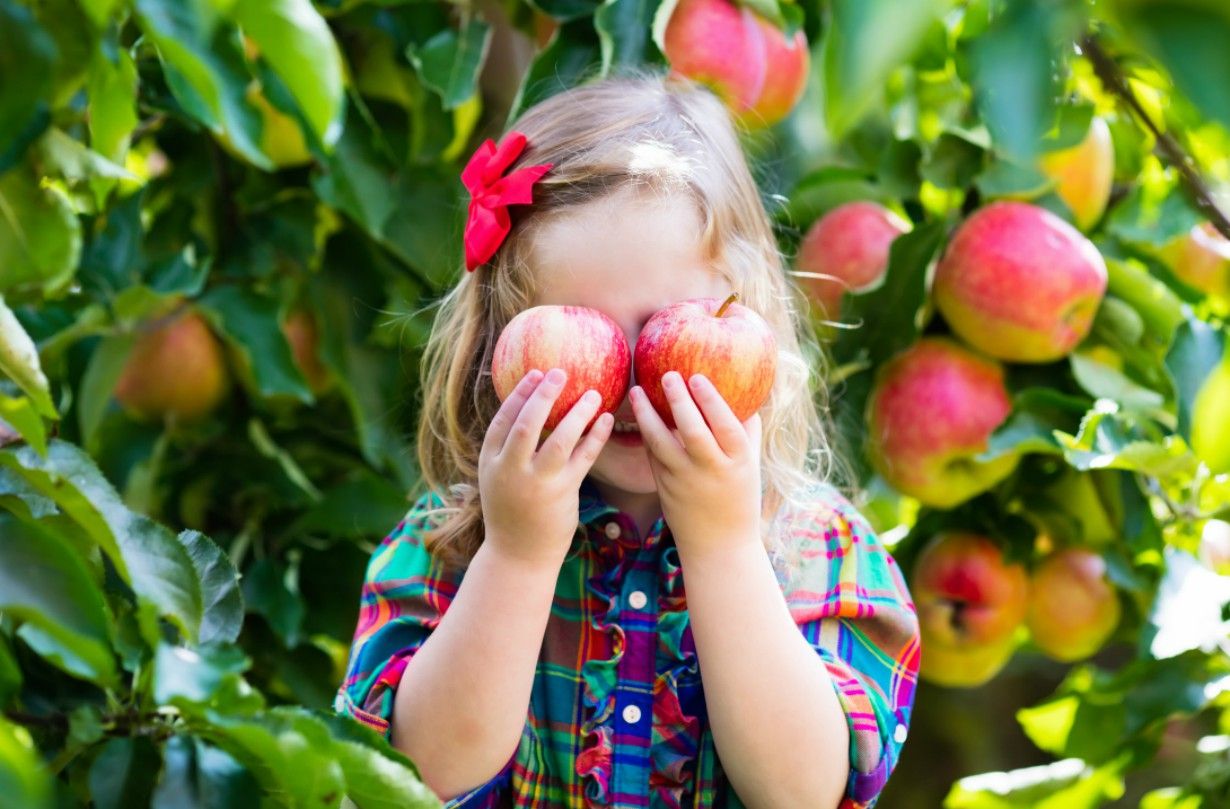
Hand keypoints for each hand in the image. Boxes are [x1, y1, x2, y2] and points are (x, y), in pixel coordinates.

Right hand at [479, 368, 613, 567]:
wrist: (518, 556)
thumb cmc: (511, 513)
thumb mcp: (498, 481)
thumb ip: (508, 452)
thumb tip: (528, 415)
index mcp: (491, 463)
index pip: (503, 420)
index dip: (519, 395)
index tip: (535, 374)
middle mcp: (511, 470)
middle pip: (527, 424)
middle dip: (544, 395)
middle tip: (560, 373)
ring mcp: (537, 483)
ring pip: (559, 439)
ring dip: (577, 413)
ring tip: (593, 393)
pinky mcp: (562, 493)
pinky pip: (583, 458)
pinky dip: (595, 436)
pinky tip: (606, 419)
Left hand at [630, 371, 762, 556]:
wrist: (718, 546)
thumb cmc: (739, 499)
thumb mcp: (750, 467)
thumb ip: (748, 433)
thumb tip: (747, 396)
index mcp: (737, 463)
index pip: (725, 425)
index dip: (711, 400)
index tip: (698, 377)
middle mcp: (710, 471)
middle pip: (692, 431)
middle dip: (678, 400)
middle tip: (667, 374)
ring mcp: (684, 481)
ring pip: (661, 443)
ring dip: (646, 415)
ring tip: (636, 391)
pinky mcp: (664, 488)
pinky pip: (653, 456)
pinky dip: (646, 434)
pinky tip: (639, 414)